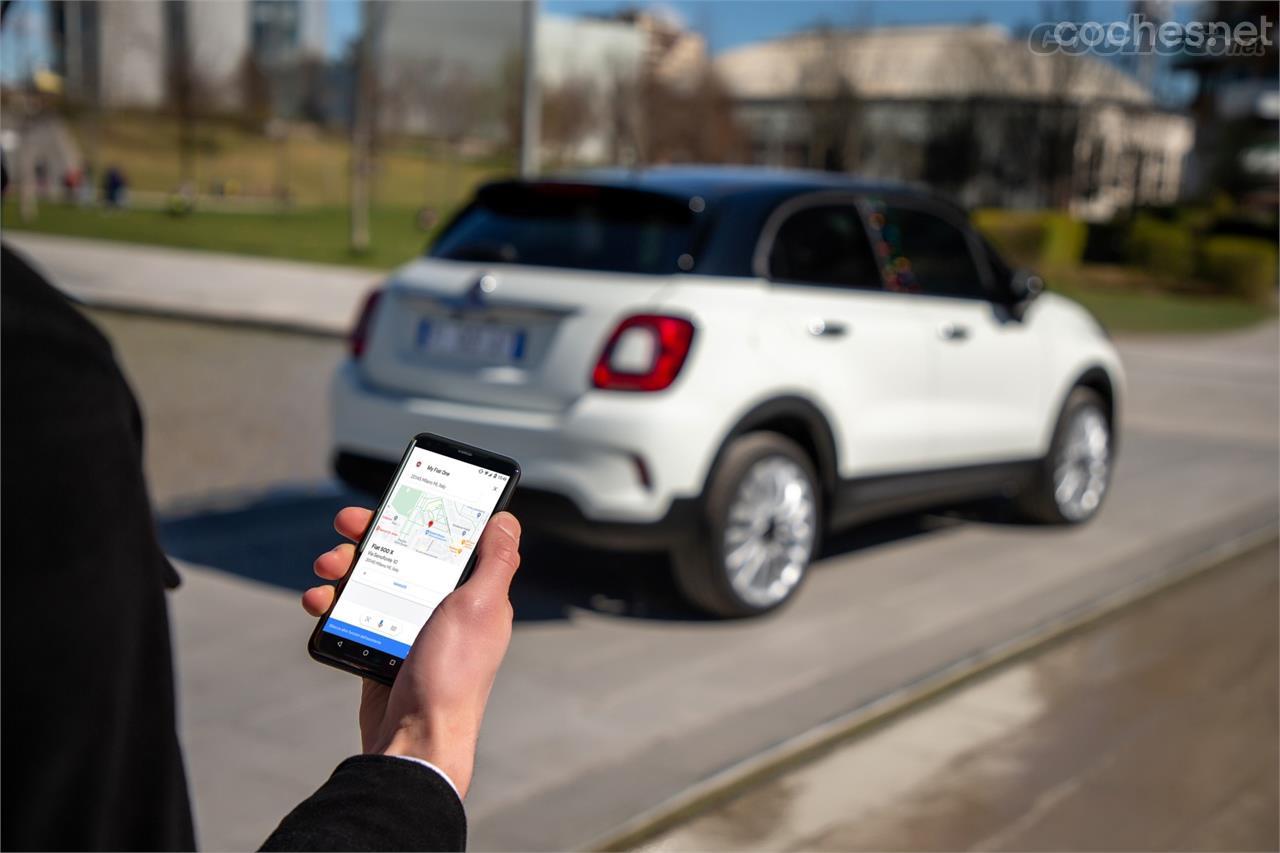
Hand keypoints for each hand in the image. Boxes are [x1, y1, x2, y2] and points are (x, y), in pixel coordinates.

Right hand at [302, 506, 521, 798]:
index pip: (449, 538)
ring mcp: (408, 628)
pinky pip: (352, 613)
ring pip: (371, 580)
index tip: (396, 497)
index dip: (423, 513)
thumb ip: (495, 562)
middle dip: (371, 534)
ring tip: (327, 568)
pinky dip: (332, 602)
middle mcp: (443, 608)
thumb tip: (507, 519)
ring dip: (343, 565)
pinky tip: (319, 600)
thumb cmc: (452, 677)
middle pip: (403, 553)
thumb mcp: (479, 609)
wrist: (414, 742)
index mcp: (473, 594)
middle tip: (346, 525)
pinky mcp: (379, 648)